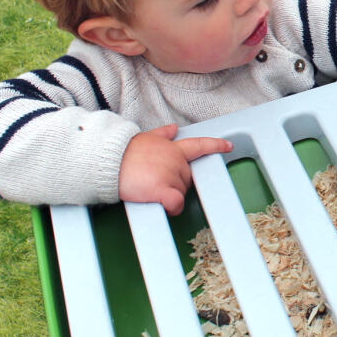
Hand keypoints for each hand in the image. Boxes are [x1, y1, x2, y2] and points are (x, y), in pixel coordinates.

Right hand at [118, 124, 232, 214]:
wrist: (108, 161)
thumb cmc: (123, 152)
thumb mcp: (144, 138)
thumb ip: (162, 135)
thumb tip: (172, 128)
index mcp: (172, 148)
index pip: (199, 145)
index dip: (215, 146)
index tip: (228, 146)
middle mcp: (175, 160)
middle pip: (187, 179)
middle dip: (175, 184)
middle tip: (153, 181)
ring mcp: (170, 174)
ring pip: (181, 192)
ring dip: (169, 195)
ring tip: (148, 188)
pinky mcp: (162, 189)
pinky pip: (176, 203)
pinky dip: (172, 208)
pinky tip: (164, 206)